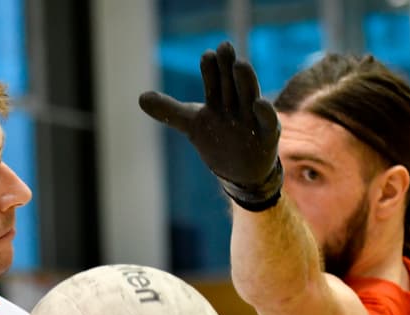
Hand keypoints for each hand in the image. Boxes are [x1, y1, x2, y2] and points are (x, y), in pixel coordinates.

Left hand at [139, 40, 281, 210]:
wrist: (241, 171)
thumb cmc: (218, 140)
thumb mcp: (192, 125)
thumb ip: (169, 111)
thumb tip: (141, 98)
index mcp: (220, 99)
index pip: (214, 80)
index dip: (210, 68)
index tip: (207, 55)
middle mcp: (237, 104)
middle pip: (231, 83)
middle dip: (227, 67)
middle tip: (224, 47)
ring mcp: (252, 119)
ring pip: (250, 96)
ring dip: (245, 81)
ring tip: (240, 64)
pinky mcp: (267, 136)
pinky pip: (268, 122)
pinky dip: (265, 113)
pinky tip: (259, 103)